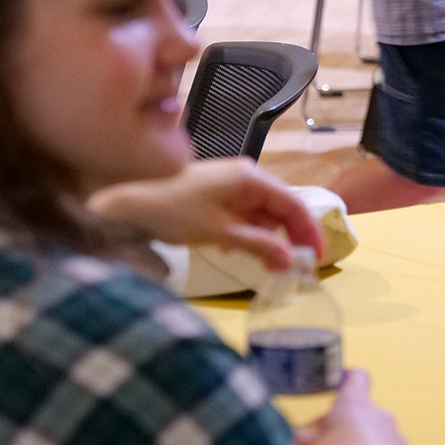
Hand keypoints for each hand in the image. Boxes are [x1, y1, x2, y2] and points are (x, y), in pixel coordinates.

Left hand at [87, 158, 325, 269]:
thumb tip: (290, 260)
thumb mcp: (220, 232)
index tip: (317, 259)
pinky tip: (234, 249)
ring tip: (264, 265)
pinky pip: (243, 213)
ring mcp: (230, 184)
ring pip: (262, 213)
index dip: (310, 232)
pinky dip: (246, 232)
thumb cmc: (175, 212)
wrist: (126, 203)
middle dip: (288, 238)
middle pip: (281, 208)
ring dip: (266, 238)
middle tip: (291, 268)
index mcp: (251, 178)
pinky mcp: (216, 194)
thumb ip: (259, 244)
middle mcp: (245, 175)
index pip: (294, 204)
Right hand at [295, 369, 418, 444]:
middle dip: (347, 428)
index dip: (347, 382)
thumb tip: (301, 437)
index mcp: (355, 406)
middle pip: (364, 414)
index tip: (340, 386)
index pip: (356, 379)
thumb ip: (306, 439)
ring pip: (380, 437)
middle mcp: (381, 417)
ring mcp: (398, 440)